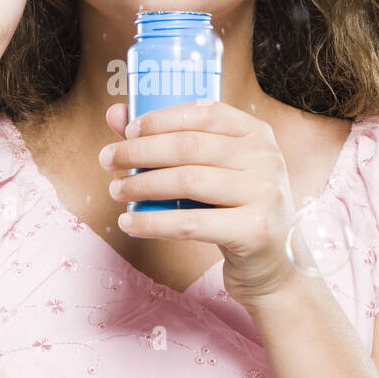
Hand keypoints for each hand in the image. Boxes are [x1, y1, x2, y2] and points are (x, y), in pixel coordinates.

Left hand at [98, 100, 300, 305]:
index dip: (162, 118)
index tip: (128, 131)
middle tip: (108, 160)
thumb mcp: (210, 171)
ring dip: (142, 185)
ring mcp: (264, 194)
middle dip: (140, 151)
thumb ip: (168, 141)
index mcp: (257, 134)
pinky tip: (129, 223)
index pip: (205, 112)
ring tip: (116, 191)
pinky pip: (190, 223)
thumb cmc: (232, 210)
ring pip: (187, 181)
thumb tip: (115, 115)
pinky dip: (152, 223)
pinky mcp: (254, 231)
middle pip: (189, 146)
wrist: (271, 265)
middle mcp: (266, 158)